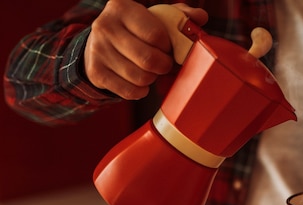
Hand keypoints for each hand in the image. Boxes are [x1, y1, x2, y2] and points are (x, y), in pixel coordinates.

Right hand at [84, 0, 207, 99]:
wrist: (100, 42)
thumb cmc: (136, 30)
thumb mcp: (156, 17)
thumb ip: (180, 15)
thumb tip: (200, 17)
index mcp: (122, 7)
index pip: (156, 35)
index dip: (168, 47)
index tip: (167, 47)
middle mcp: (105, 26)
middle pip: (148, 60)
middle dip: (163, 66)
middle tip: (163, 63)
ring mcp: (97, 50)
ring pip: (140, 78)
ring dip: (151, 78)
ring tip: (149, 70)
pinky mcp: (96, 72)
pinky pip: (130, 91)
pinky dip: (140, 91)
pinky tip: (139, 81)